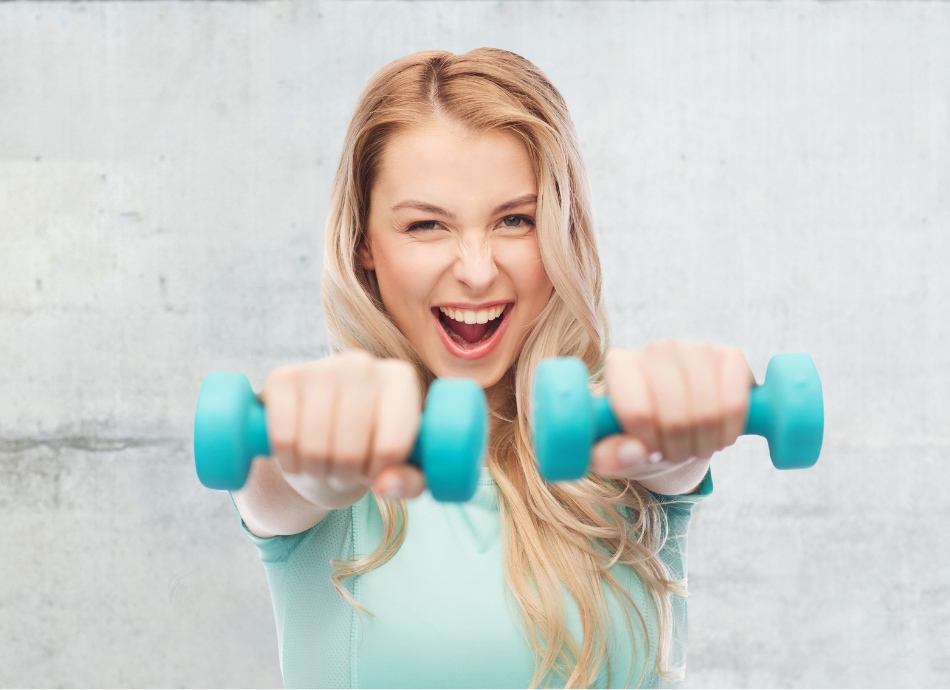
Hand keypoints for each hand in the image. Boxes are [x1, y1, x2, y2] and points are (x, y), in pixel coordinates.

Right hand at [260, 349, 426, 508]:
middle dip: (345, 476)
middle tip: (345, 472)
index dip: (378, 473)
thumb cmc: (370, 449)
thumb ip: (409, 483)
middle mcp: (363, 363)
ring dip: (317, 472)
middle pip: (351, 452)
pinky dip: (289, 462)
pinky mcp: (282, 378)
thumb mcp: (399, 470)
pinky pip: (284, 439)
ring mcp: (321, 367)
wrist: (323, 429)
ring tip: (325, 466)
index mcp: (401, 379)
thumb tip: (386, 485)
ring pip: (316, 448)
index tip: (375, 470)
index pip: (392, 447)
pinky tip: (298, 457)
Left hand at [590, 341, 752, 490]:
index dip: (648, 445)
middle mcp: (656, 349)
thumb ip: (608, 457)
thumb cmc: (637, 435)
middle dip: (677, 450)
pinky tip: (717, 433)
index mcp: (619, 366)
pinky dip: (729, 432)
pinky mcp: (731, 357)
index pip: (638, 413)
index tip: (648, 450)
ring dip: (703, 445)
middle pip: (675, 418)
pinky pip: (736, 405)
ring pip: (708, 413)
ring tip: (693, 445)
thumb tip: (634, 452)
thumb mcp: (613, 452)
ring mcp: (696, 348)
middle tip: (674, 452)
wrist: (673, 420)